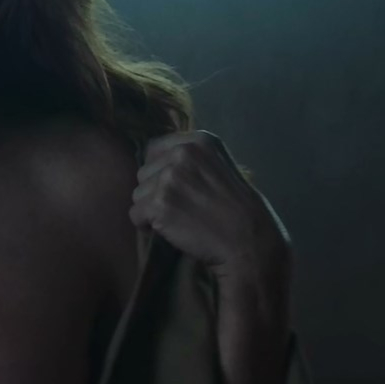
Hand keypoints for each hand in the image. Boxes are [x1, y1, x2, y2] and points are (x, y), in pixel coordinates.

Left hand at [129, 131, 290, 286]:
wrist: (249, 242)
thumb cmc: (238, 210)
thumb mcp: (220, 167)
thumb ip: (191, 160)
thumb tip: (156, 161)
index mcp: (199, 141)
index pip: (155, 148)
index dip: (159, 171)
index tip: (175, 188)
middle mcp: (182, 154)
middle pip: (144, 172)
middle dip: (155, 191)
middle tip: (181, 207)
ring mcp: (169, 178)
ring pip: (137, 194)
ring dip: (151, 209)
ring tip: (179, 219)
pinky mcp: (158, 204)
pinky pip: (135, 215)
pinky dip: (147, 226)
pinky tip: (171, 230)